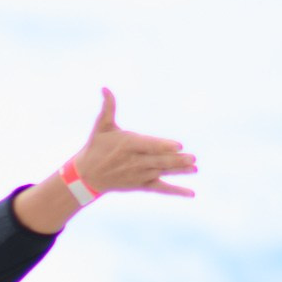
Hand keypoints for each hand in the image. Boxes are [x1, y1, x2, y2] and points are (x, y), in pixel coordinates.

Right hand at [68, 88, 195, 202]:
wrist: (86, 176)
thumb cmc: (96, 147)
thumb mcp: (100, 126)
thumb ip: (108, 107)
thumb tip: (105, 87)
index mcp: (127, 145)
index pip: (148, 146)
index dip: (163, 146)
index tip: (178, 145)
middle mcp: (134, 161)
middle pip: (158, 161)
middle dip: (176, 160)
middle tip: (192, 157)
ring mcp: (139, 175)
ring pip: (162, 173)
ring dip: (178, 171)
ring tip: (194, 168)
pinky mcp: (141, 185)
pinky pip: (160, 188)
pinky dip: (175, 191)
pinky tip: (191, 193)